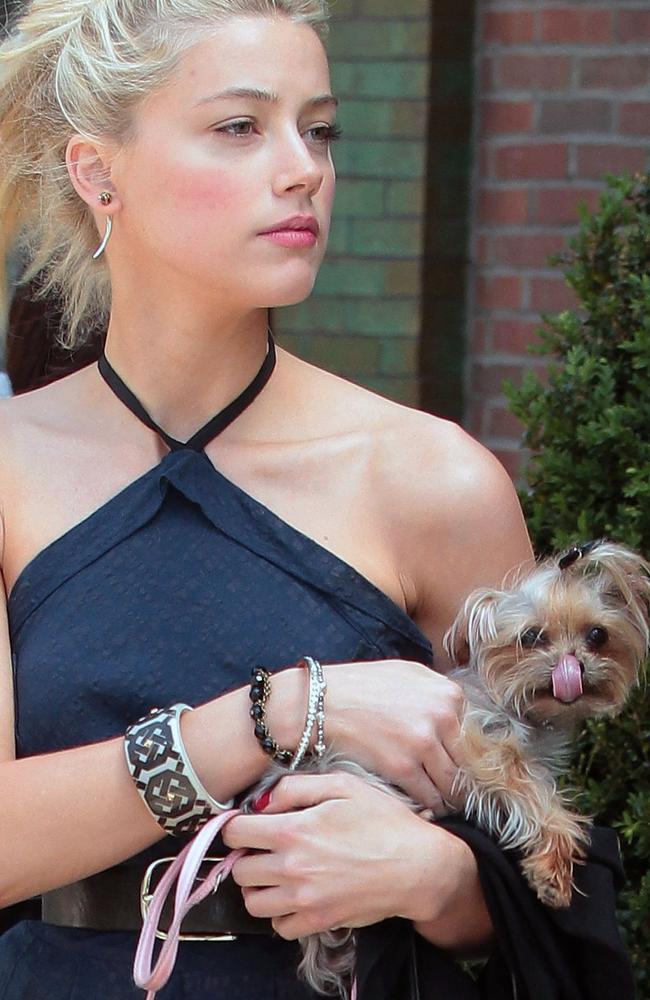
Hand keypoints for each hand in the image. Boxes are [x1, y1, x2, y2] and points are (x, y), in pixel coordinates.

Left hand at [223, 771, 439, 939]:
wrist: (417, 865)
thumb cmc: (383, 820)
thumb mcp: (342, 785)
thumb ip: (294, 787)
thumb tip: (261, 802)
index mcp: (293, 830)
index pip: (234, 833)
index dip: (237, 825)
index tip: (248, 824)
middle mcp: (292, 868)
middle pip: (239, 870)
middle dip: (246, 856)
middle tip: (264, 847)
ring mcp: (304, 900)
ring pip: (253, 902)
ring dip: (258, 887)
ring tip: (276, 872)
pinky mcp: (319, 922)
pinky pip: (279, 927)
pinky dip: (280, 913)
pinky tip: (295, 894)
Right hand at [322, 660, 463, 814]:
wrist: (321, 702)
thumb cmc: (362, 687)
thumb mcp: (408, 673)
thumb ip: (439, 693)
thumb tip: (460, 716)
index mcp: (449, 693)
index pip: (476, 736)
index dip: (469, 755)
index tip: (461, 767)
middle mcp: (442, 715)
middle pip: (469, 762)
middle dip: (463, 779)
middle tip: (455, 790)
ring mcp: (423, 742)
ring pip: (453, 784)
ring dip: (448, 797)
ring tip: (442, 802)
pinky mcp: (403, 766)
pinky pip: (430, 797)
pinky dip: (429, 805)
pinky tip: (423, 805)